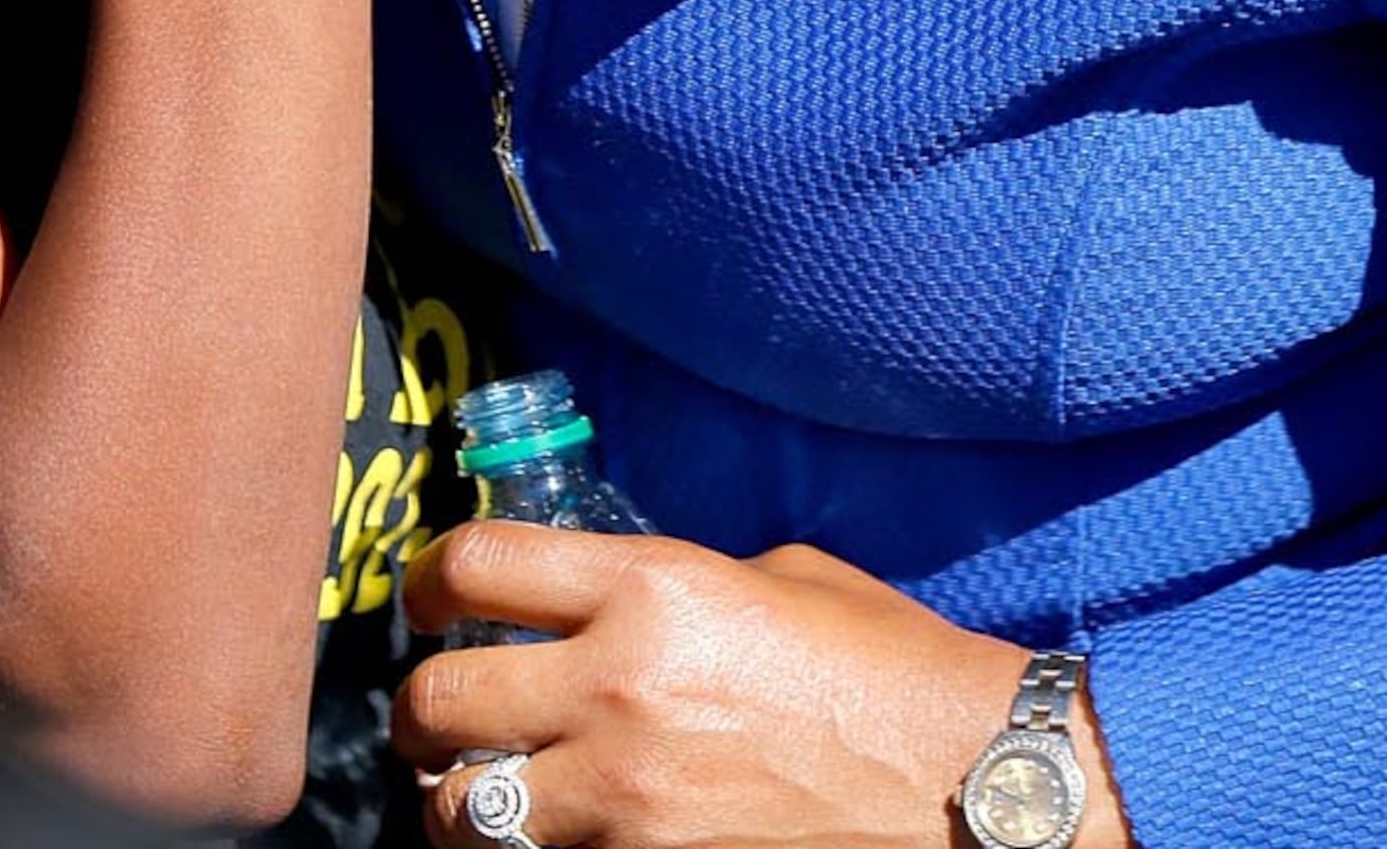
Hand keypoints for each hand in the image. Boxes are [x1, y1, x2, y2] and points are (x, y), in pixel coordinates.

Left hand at [393, 528, 1130, 848]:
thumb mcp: (780, 581)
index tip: (429, 601)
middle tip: (434, 717)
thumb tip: (601, 608)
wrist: (967, 781)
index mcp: (651, 587)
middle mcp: (618, 686)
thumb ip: (673, 588)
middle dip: (419, 713)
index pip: (473, 564)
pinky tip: (561, 840)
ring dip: (461, 803)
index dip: (427, 581)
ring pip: (463, 812)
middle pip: (435, 700)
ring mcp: (627, 798)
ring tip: (485, 795)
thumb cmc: (888, 669)